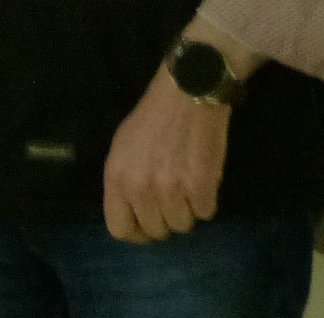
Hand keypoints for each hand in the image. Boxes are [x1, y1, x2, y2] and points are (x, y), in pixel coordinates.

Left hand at [102, 55, 232, 243]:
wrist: (187, 92)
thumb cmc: (152, 117)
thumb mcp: (122, 147)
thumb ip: (123, 182)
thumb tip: (132, 215)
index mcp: (116, 177)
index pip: (119, 229)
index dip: (136, 231)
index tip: (147, 224)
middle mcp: (140, 188)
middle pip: (155, 231)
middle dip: (165, 218)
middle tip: (172, 195)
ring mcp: (171, 190)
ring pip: (182, 225)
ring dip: (187, 209)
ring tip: (187, 181)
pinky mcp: (201, 188)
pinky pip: (205, 213)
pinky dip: (206, 199)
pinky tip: (202, 175)